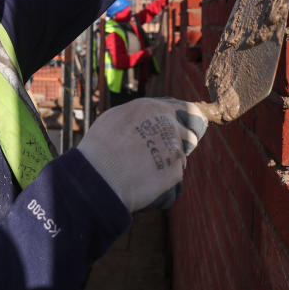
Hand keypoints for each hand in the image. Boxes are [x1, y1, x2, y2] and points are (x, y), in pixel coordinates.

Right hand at [78, 98, 207, 211]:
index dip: (187, 121)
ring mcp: (175, 150)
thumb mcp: (117, 117)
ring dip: (170, 163)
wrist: (99, 175)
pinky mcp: (176, 173)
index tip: (186, 128)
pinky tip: (144, 180)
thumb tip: (148, 119)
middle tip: (162, 153)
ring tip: (146, 168)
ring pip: (180, 158)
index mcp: (156, 109)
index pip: (187, 110)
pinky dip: (162, 180)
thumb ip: (141, 116)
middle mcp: (170, 126)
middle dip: (180, 144)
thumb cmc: (101, 145)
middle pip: (189, 136)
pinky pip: (173, 177)